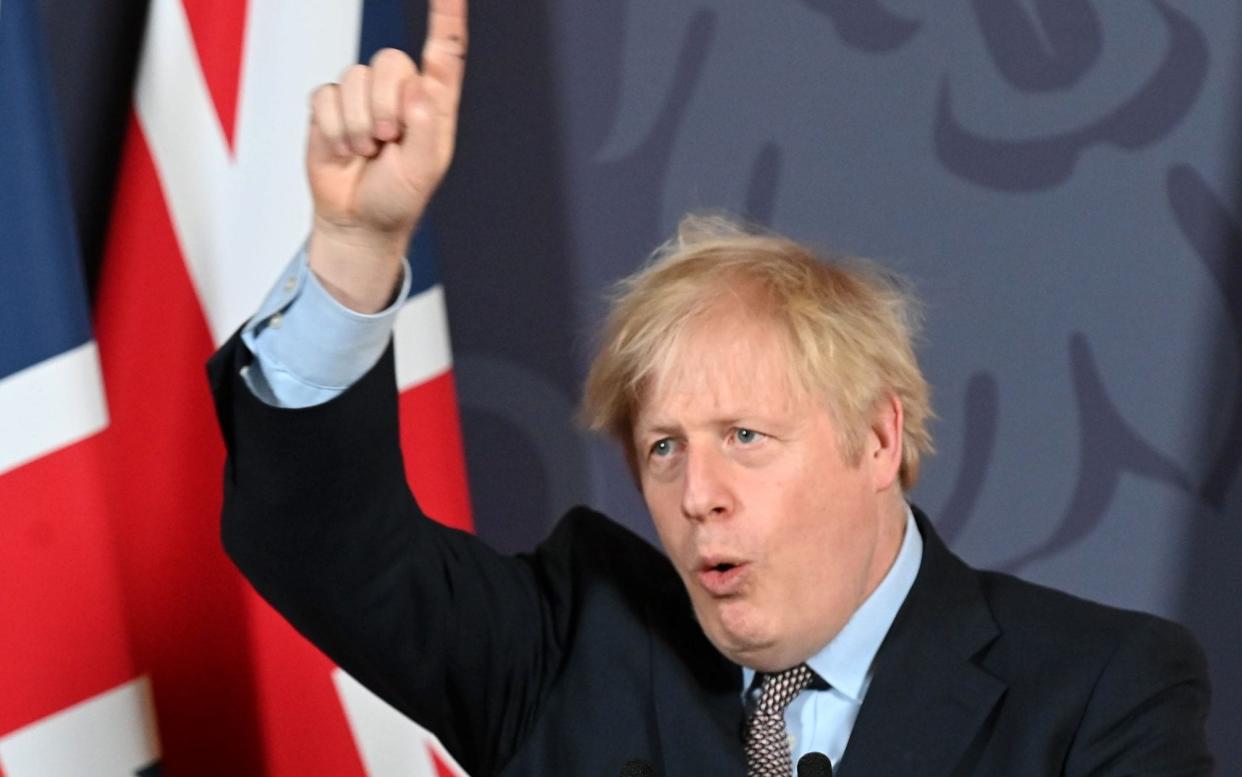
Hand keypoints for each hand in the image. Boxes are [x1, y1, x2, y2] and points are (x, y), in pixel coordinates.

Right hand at [306, 0, 466, 311]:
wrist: (356, 220)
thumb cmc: (397, 197)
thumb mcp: (423, 171)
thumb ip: (424, 130)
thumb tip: (418, 88)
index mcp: (433, 103)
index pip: (445, 51)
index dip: (446, 17)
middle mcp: (400, 92)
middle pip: (389, 62)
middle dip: (385, 106)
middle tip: (387, 142)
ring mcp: (363, 97)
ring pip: (354, 77)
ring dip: (358, 124)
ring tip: (366, 152)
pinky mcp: (330, 106)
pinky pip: (326, 97)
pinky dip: (334, 129)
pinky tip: (343, 150)